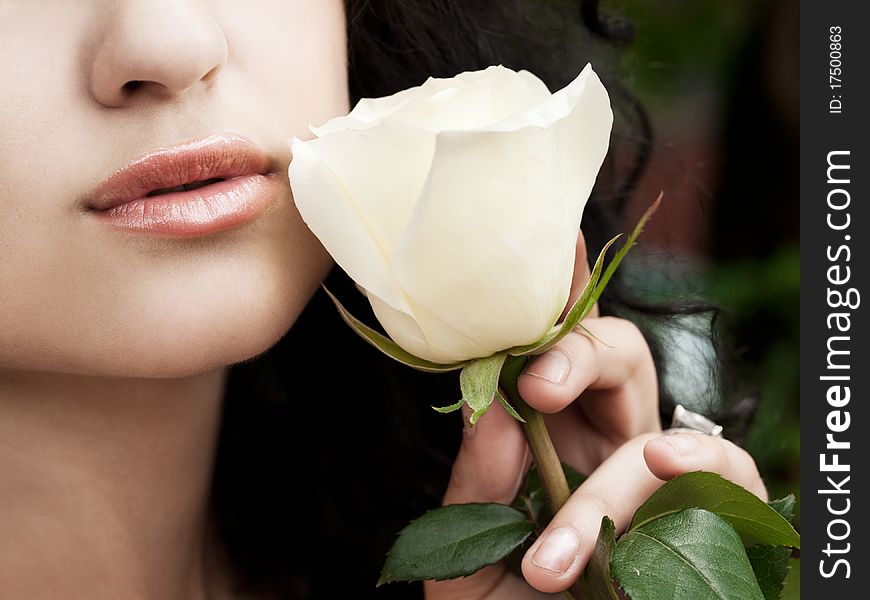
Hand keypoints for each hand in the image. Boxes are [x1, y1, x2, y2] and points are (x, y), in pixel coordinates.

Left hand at [423, 234, 766, 597]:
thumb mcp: (466, 565)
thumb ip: (473, 491)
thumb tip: (488, 411)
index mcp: (546, 443)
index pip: (549, 355)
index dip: (548, 303)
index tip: (535, 268)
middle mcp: (606, 447)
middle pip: (616, 353)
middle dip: (579, 352)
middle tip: (535, 388)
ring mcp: (661, 484)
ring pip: (662, 420)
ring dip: (613, 475)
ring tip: (564, 550)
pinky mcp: (710, 523)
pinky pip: (730, 473)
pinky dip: (699, 472)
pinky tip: (658, 488)